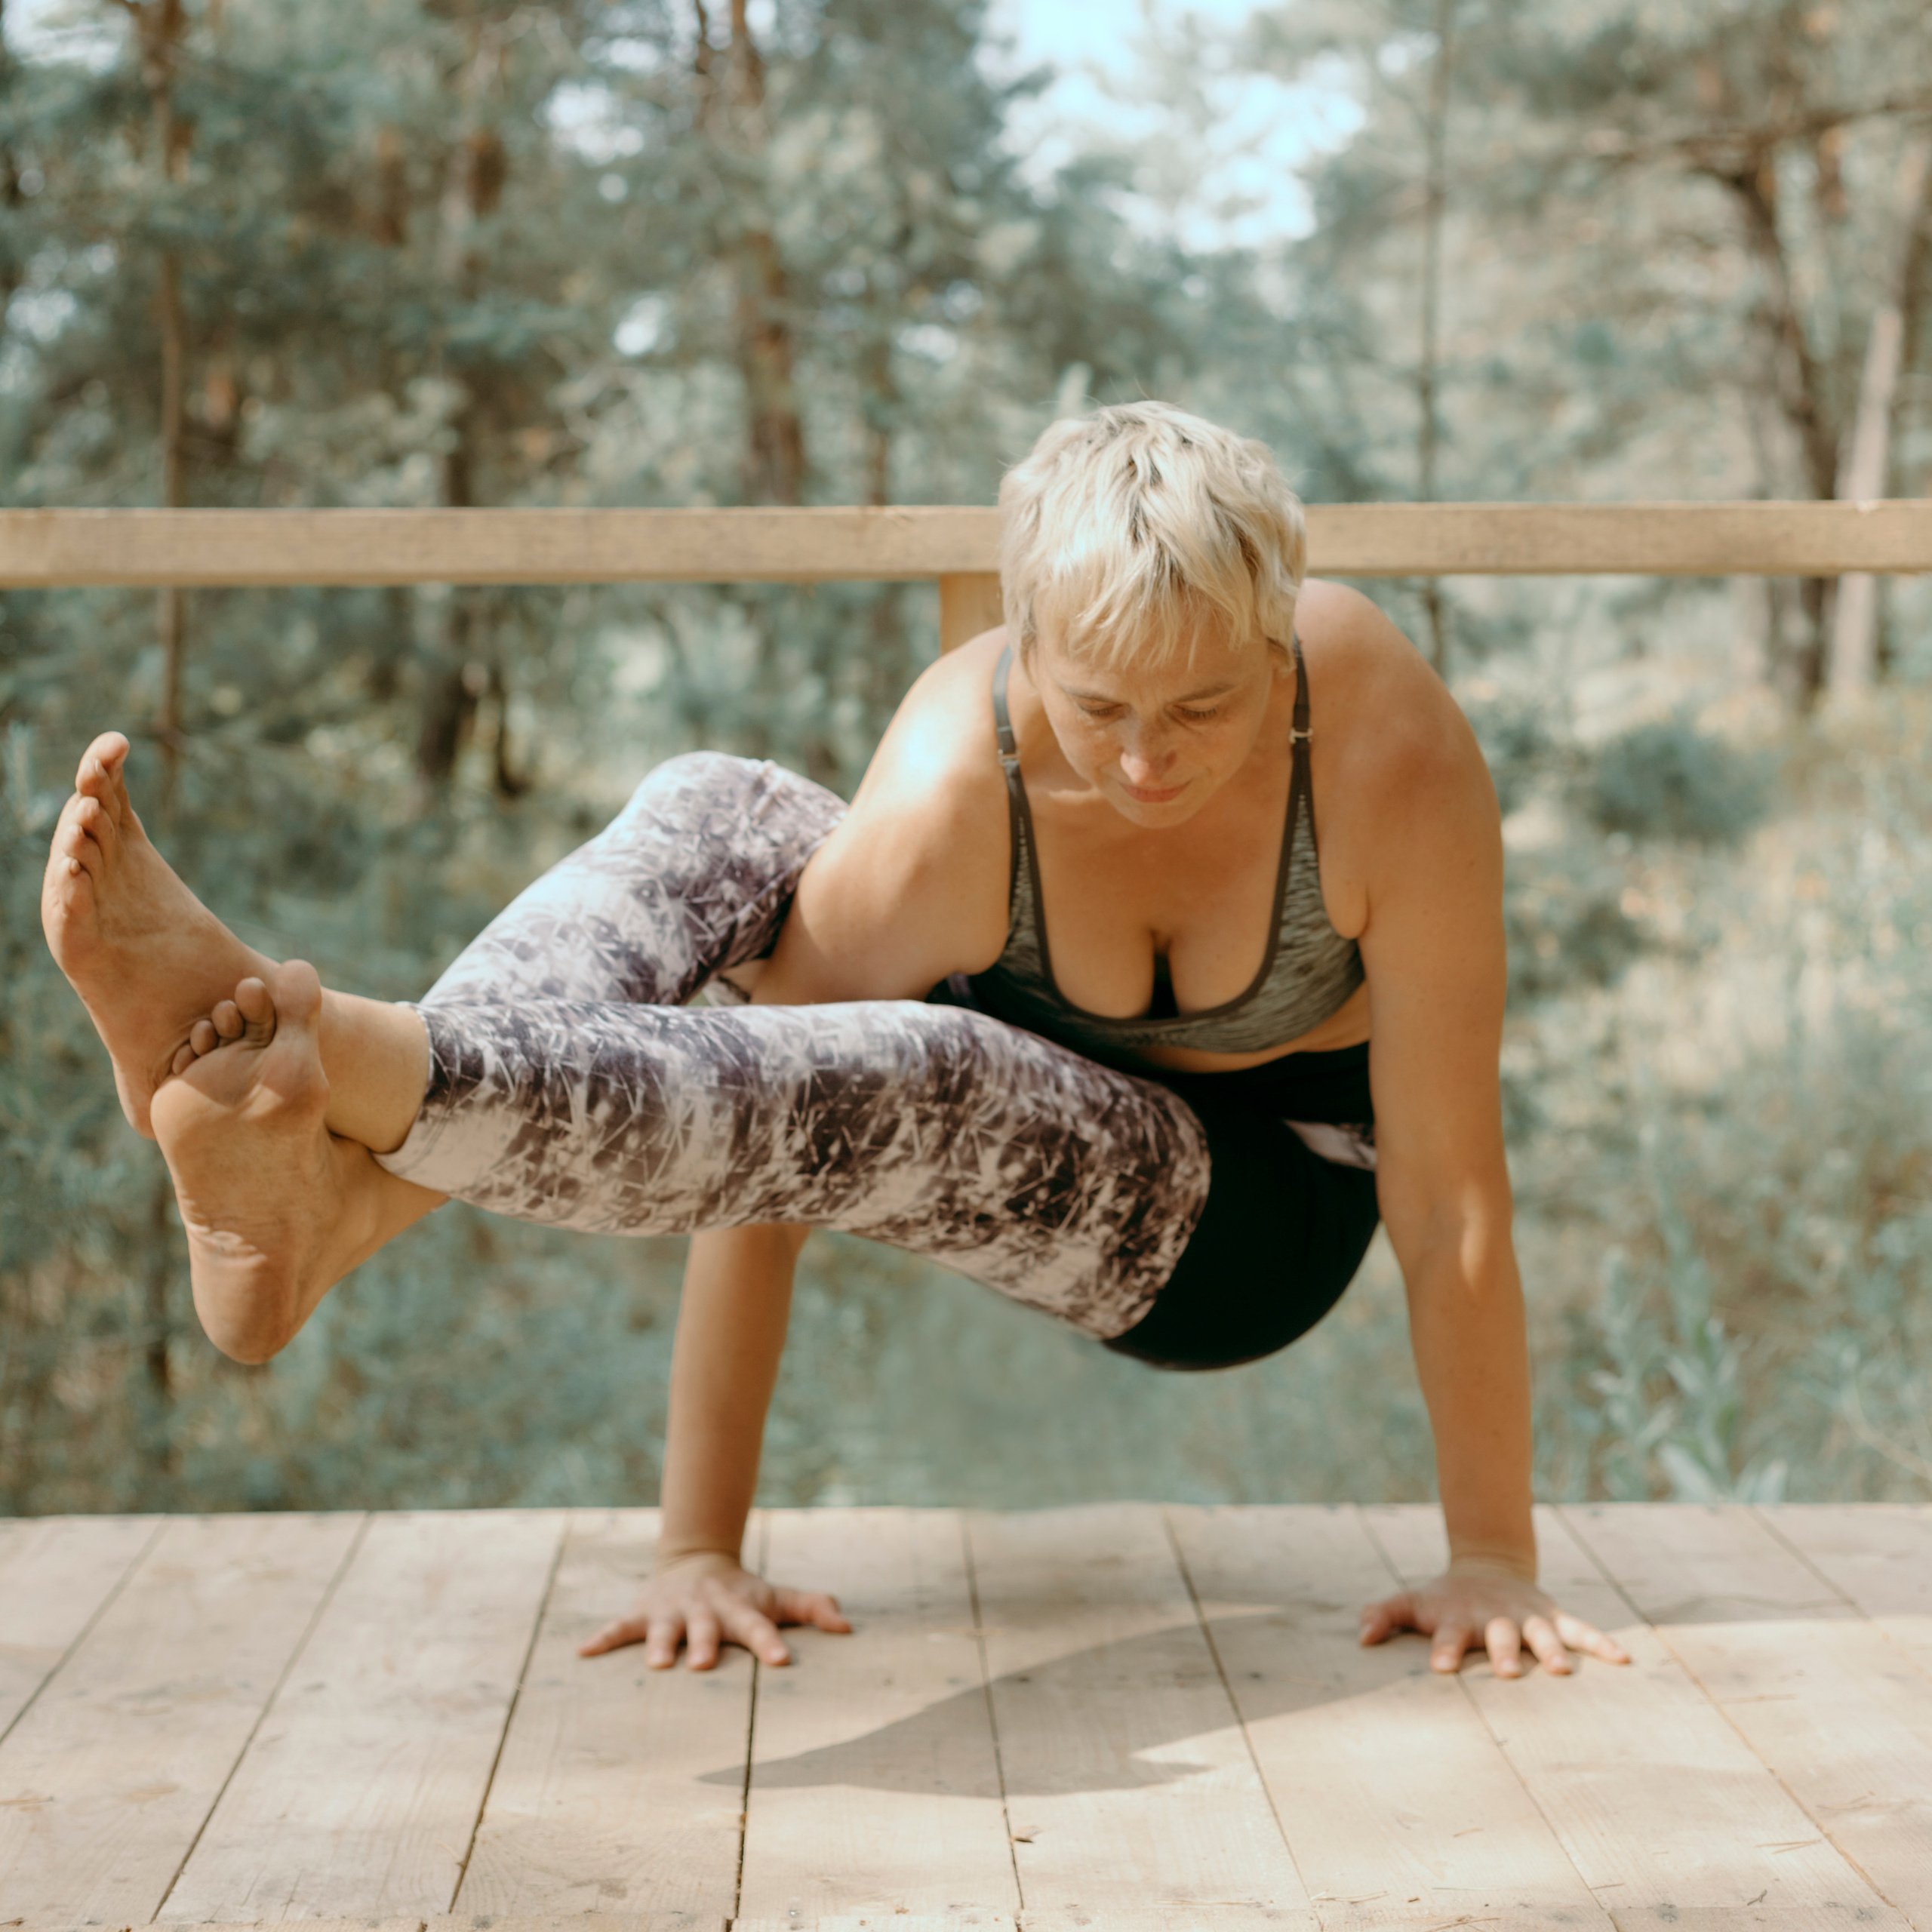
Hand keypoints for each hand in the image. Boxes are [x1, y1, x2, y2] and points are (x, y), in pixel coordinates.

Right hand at [578, 1550, 852, 1669]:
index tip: (781, 1662)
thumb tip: (848, 1627)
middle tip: (704, 1665)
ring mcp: (671, 1612)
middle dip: (705, 1645)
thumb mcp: (778, 1598)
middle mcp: (704, 1610)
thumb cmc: (744, 1594)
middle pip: (706, 1630)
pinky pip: (619, 1628)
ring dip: (659, 1644)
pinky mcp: (642, 1614)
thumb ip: (813, 1608)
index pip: (759, 1628)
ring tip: (655, 1664)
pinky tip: (583, 1654)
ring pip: (662, 1630)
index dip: (770, 1643)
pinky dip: (602, 1640)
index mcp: (739, 1610)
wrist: (697, 1561)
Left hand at [1358, 1559, 1630, 1677]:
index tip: (1442, 1666)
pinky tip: (1622, 1660)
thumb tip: (1360, 1638)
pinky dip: (1600, 1643)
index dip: (1445, 1649)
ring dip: (1551, 1650)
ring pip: (1542, 1634)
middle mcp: (1495, 1618)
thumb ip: (1385, 1615)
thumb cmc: (1445, 1599)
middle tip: (1507, 1672)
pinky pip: (1580, 1630)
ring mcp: (1526, 1618)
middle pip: (1499, 1636)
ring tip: (1563, 1671)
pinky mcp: (1552, 1618)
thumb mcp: (1412, 1602)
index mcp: (1459, 1619)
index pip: (1449, 1635)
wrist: (1487, 1568)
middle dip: (1502, 1652)